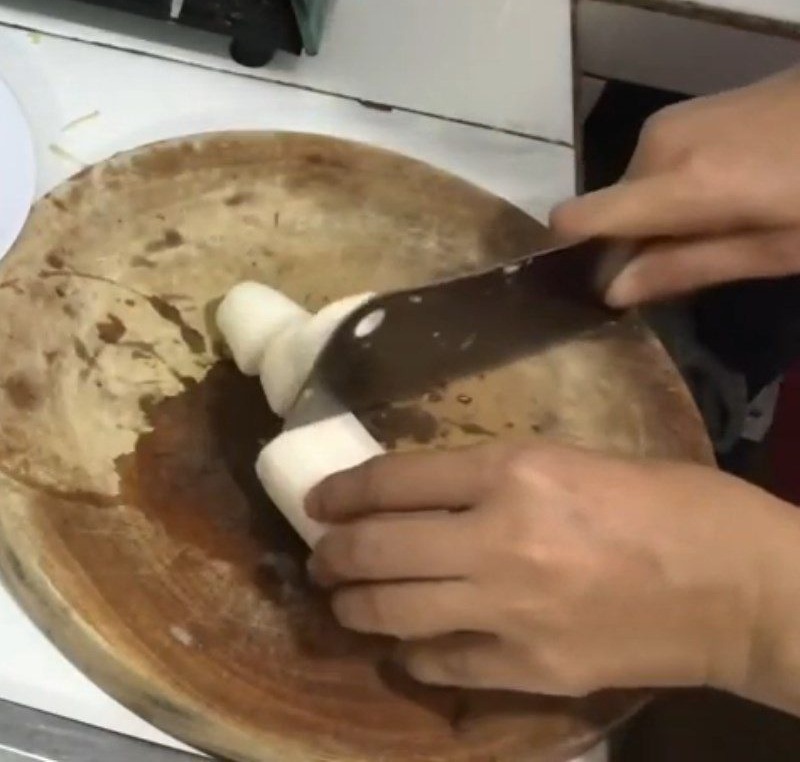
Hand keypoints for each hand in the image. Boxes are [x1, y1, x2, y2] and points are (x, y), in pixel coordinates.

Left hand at [306, 442, 799, 704]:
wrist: (743, 589)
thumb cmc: (672, 504)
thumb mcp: (576, 461)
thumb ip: (499, 478)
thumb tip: (432, 495)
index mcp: (517, 472)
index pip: (398, 479)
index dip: (345, 489)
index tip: (319, 500)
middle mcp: (500, 540)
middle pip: (380, 547)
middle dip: (334, 552)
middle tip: (319, 555)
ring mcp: (511, 613)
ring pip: (396, 612)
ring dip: (355, 605)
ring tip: (340, 599)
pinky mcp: (531, 671)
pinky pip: (443, 663)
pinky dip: (412, 652)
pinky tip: (403, 646)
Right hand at [551, 69, 799, 306]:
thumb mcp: (776, 247)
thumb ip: (686, 268)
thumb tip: (610, 291)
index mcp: (679, 184)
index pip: (579, 217)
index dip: (573, 253)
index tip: (594, 283)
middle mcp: (657, 147)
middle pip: (610, 212)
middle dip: (634, 244)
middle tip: (688, 266)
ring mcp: (669, 124)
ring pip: (632, 192)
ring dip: (657, 219)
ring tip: (717, 229)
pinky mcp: (683, 114)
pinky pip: (653, 168)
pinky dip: (671, 192)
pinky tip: (722, 196)